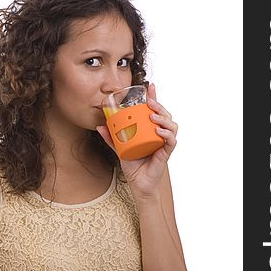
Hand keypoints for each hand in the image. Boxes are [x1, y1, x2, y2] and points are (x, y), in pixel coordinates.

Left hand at [96, 82, 177, 199]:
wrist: (138, 183)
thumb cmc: (132, 165)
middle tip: (150, 103)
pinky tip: (158, 131)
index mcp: (150, 130)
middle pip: (165, 115)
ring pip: (171, 125)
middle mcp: (160, 134)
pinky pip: (171, 141)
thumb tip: (99, 126)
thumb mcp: (119, 148)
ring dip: (163, 119)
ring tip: (153, 117)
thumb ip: (111, 138)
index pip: (155, 111)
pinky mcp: (166, 153)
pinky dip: (166, 134)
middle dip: (159, 106)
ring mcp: (164, 143)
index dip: (154, 98)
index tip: (150, 87)